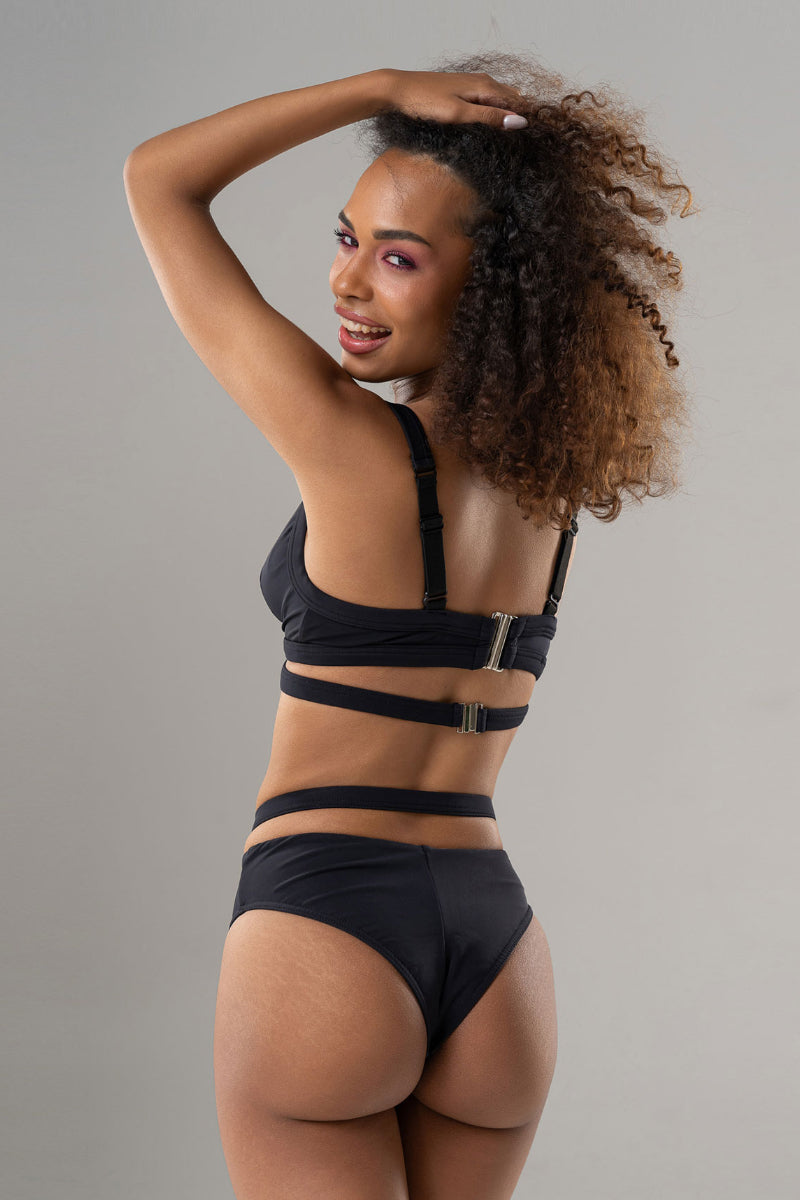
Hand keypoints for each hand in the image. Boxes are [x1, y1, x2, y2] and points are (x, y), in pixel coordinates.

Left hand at [384, 69, 526, 128]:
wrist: (397, 90)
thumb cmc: (425, 102)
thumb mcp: (459, 114)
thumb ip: (489, 118)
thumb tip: (520, 122)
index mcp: (486, 86)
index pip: (518, 104)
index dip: (525, 122)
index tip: (529, 142)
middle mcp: (483, 82)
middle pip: (511, 101)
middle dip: (516, 119)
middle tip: (520, 145)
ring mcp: (472, 85)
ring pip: (498, 102)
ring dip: (504, 118)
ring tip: (507, 140)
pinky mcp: (462, 91)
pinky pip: (486, 102)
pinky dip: (491, 114)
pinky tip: (488, 128)